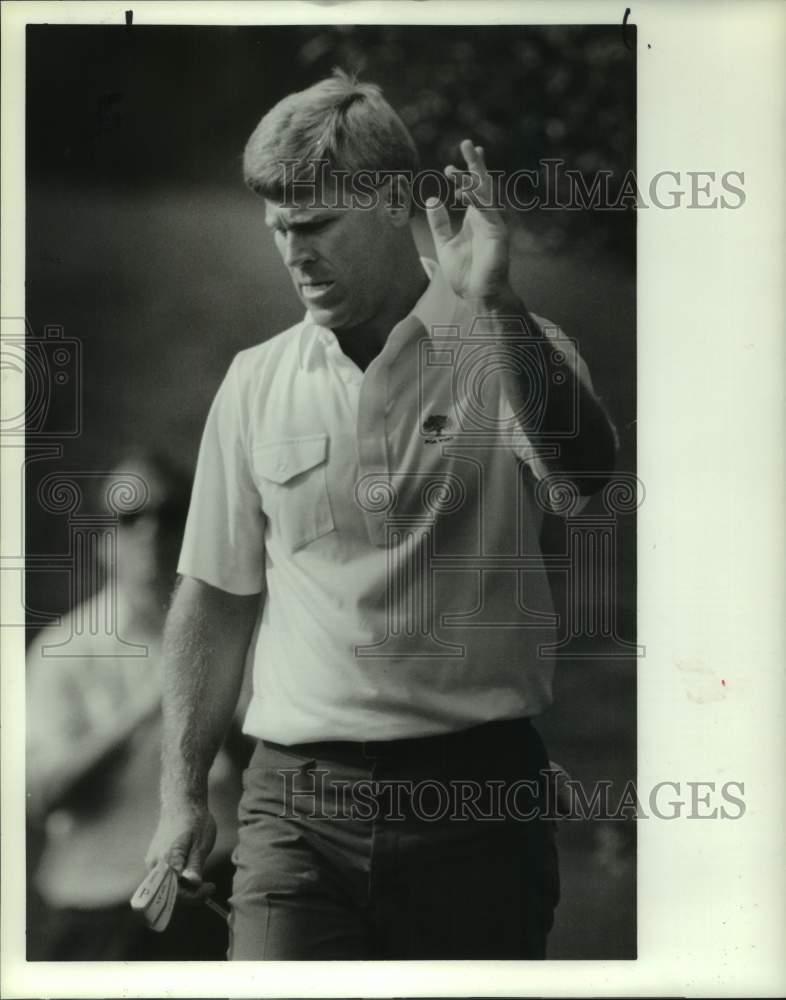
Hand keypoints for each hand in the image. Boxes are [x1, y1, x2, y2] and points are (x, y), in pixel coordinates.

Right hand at [145, 801, 216, 901]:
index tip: (210, 888)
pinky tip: (192, 872)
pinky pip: (166, 877)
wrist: (181, 803)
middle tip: (210, 886)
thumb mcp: (201, 843)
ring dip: (185, 887)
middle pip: (170, 892)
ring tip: (203, 880)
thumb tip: (193, 883)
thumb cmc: (194, 820)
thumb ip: (195, 864)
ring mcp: (153, 863)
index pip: (177, 891)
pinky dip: (179, 880)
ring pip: (168, 886)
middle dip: (191, 894)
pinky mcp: (155, 860)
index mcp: (166, 860)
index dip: (194, 895)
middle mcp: (155, 865)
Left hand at [426, 138, 511, 303]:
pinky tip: (467, 186)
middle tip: (468, 143)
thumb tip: (433, 200)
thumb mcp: (444, 245)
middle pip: (482, 184)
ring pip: (486, 192)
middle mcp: (486, 218)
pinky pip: (488, 211)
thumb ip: (439, 224)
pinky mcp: (498, 234)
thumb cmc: (464, 275)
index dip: (462, 177)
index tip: (447, 169)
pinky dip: (478, 198)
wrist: (477, 297)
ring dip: (477, 173)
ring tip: (470, 153)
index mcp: (474, 219)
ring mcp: (493, 224)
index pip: (471, 191)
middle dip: (475, 164)